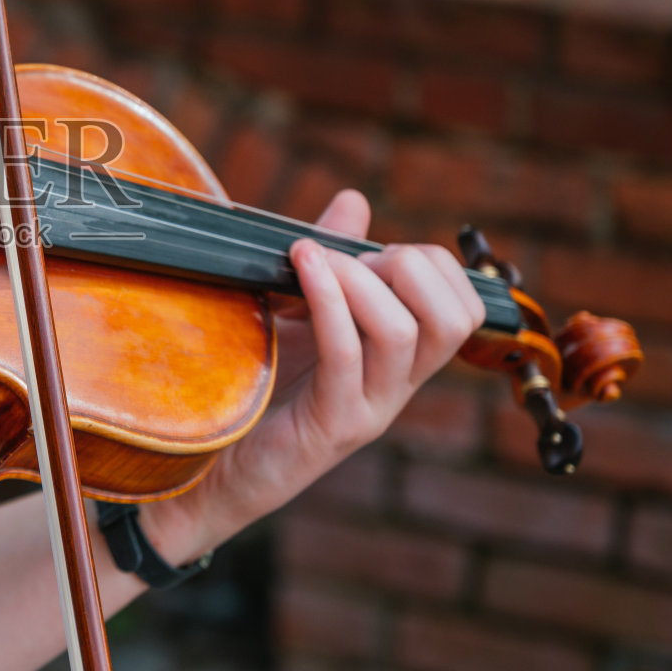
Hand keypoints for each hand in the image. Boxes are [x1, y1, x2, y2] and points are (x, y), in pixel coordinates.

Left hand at [141, 189, 485, 564]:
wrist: (208, 470)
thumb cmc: (255, 390)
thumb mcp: (298, 315)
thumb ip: (332, 263)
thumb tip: (355, 200)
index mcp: (398, 363)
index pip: (463, 306)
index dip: (431, 263)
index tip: (371, 251)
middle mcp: (396, 388)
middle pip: (453, 318)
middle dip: (409, 267)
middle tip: (349, 259)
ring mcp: (369, 410)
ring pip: (409, 333)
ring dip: (360, 278)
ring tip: (312, 258)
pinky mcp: (331, 427)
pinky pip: (347, 355)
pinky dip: (329, 301)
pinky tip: (303, 268)